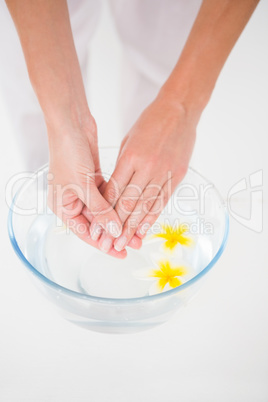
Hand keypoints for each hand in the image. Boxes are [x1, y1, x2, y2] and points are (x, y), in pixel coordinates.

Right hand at [47, 117, 139, 257]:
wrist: (70, 123)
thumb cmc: (68, 153)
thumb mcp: (84, 187)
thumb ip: (101, 211)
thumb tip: (115, 232)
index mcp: (63, 207)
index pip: (85, 232)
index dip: (104, 243)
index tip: (121, 251)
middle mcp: (72, 200)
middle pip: (96, 223)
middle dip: (114, 232)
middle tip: (134, 241)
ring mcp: (83, 189)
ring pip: (103, 210)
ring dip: (118, 218)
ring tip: (136, 229)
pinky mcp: (93, 178)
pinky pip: (107, 196)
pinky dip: (118, 203)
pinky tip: (131, 210)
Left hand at [91, 94, 196, 250]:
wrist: (179, 110)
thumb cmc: (150, 122)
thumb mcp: (128, 141)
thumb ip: (122, 167)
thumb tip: (114, 191)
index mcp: (130, 156)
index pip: (114, 191)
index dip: (105, 212)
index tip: (98, 226)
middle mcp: (147, 167)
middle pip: (129, 203)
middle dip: (117, 227)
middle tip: (109, 244)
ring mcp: (164, 172)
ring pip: (146, 206)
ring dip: (133, 228)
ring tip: (124, 244)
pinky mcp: (177, 175)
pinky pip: (163, 201)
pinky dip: (152, 218)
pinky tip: (144, 230)